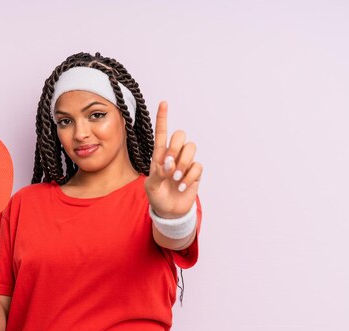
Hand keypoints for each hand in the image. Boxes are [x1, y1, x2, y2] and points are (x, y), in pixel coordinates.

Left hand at [144, 101, 202, 217]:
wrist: (169, 211)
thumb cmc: (157, 196)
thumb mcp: (151, 186)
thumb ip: (158, 173)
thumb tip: (169, 163)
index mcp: (159, 155)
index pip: (161, 133)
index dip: (163, 117)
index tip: (164, 103)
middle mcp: (174, 155)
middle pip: (180, 135)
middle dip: (175, 147)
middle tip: (169, 164)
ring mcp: (186, 163)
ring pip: (191, 148)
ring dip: (183, 164)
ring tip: (176, 179)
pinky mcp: (195, 172)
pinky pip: (197, 166)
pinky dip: (189, 177)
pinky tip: (182, 186)